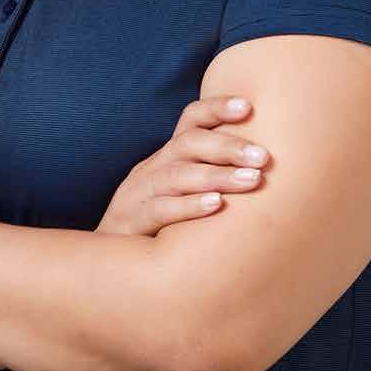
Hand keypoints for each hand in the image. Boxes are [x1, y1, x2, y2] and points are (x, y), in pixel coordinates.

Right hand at [96, 96, 270, 237]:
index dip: (217, 108)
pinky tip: (217, 205)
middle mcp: (152, 169)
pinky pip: (161, 210)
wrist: (106, 264)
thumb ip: (211, 176)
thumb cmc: (156, 227)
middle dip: (228, 147)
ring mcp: (137, 195)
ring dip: (217, 176)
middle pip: (188, 143)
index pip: (190, 120)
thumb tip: (264, 167)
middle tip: (263, 157)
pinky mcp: (131, 224)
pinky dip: (189, 206)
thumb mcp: (178, 192)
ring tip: (251, 180)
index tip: (249, 106)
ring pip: (177, 176)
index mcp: (166, 157)